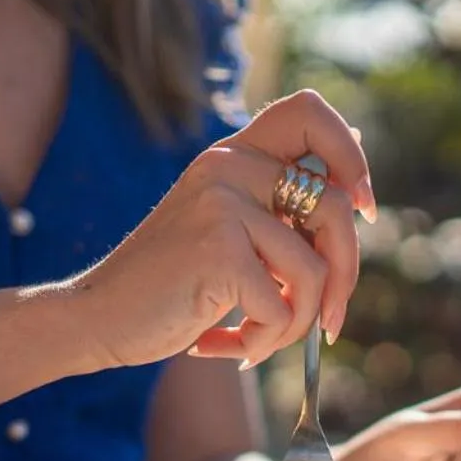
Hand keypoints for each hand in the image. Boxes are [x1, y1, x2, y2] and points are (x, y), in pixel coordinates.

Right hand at [80, 90, 376, 372]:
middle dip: (346, 276)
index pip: (311, 112)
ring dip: (296, 324)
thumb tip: (355, 193)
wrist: (97, 317)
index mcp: (233, 153)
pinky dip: (262, 342)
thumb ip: (279, 211)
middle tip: (331, 322)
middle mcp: (228, 165)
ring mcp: (223, 204)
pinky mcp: (219, 251)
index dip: (351, 157)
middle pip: (336, 208)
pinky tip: (221, 348)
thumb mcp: (228, 232)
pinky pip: (282, 308)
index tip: (363, 209)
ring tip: (259, 341)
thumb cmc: (170, 286)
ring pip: (315, 272)